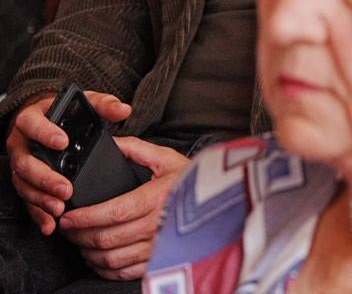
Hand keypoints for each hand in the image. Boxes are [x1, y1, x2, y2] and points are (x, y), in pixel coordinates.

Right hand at [6, 91, 132, 234]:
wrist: (46, 121)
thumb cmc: (66, 114)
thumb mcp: (85, 103)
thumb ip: (104, 105)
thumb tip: (124, 109)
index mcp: (32, 120)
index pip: (32, 125)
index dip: (45, 134)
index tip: (63, 142)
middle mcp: (21, 143)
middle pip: (26, 163)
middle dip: (45, 178)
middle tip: (65, 188)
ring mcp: (20, 165)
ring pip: (24, 184)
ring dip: (41, 198)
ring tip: (60, 208)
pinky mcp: (24, 182)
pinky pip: (27, 200)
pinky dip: (38, 213)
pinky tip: (50, 223)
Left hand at [56, 136, 189, 280]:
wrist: (220, 201)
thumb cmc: (192, 179)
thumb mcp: (167, 157)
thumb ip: (136, 149)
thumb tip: (110, 143)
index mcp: (157, 198)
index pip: (112, 213)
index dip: (84, 218)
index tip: (67, 217)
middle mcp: (158, 225)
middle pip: (107, 238)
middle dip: (79, 235)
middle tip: (67, 229)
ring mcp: (159, 247)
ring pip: (112, 259)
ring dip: (89, 253)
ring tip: (80, 242)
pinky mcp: (160, 261)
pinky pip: (124, 272)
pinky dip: (104, 268)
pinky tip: (98, 257)